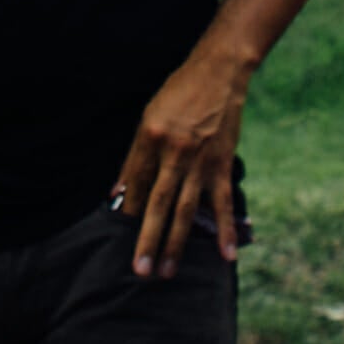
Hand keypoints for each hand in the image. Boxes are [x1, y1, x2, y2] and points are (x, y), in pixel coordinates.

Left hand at [114, 44, 251, 275]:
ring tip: (167, 270)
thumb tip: (118, 190)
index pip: (136, 182)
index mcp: (151, 136)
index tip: (120, 235)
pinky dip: (224, 230)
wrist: (219, 72)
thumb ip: (135, 155)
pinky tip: (225, 255)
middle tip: (140, 269)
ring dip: (176, 242)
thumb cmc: (179, 93)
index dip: (128, 209)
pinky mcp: (221, 164)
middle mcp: (174, 151)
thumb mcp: (149, 116)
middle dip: (147, 238)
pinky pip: (222, 203)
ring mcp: (200, 160)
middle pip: (158, 202)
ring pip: (185, 209)